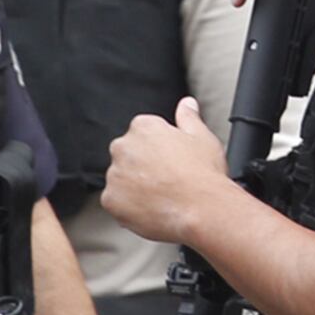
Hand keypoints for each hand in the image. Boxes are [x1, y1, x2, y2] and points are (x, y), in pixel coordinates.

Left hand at [101, 98, 232, 248]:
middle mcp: (124, 147)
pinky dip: (129, 207)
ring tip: (162, 197)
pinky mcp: (111, 200)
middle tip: (167, 180)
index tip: (171, 161)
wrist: (202, 209)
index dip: (160, 150)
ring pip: (121, 180)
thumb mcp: (203, 137)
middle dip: (143, 167)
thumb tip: (187, 104)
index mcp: (143, 128)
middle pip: (128, 156)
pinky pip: (116, 203)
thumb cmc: (203, 175)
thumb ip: (189, 117)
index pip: (143, 133)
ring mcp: (115, 175)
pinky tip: (152, 209)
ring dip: (134, 187)